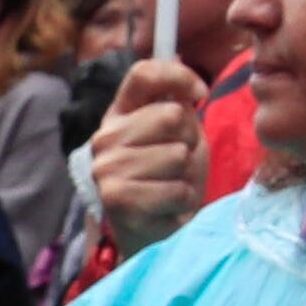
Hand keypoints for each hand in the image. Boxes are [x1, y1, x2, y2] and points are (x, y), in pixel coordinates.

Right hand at [88, 57, 209, 255]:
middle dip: (191, 140)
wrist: (154, 232)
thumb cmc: (170, 178)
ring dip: (188, 175)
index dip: (179, 75)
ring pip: (177, 154)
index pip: (143, 73)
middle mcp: (104, 138)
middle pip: (172, 115)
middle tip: (181, 162)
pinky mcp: (117, 201)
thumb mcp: (179, 135)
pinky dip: (183, 200)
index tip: (201, 95)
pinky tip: (168, 208)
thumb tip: (194, 92)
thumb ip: (179, 108)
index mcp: (119, 114)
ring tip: (172, 186)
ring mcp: (106, 170)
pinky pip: (177, 190)